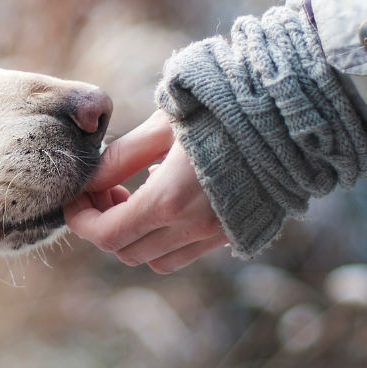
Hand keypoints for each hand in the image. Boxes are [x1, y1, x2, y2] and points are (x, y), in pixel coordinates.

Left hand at [67, 110, 227, 272]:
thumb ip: (121, 157)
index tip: (75, 197)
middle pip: (126, 251)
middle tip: (104, 189)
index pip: (106, 234)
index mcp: (169, 200)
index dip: (80, 219)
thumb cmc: (222, 108)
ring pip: (155, 259)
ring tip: (132, 194)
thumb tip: (89, 180)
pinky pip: (186, 252)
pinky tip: (166, 198)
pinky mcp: (236, 232)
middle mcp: (194, 227)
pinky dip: (164, 238)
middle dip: (103, 225)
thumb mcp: (162, 125)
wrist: (291, 114)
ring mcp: (217, 234)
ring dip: (134, 236)